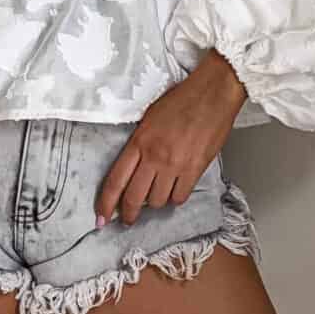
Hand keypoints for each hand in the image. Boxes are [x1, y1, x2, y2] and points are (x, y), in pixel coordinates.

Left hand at [94, 51, 247, 227]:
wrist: (212, 93)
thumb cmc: (182, 100)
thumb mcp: (149, 119)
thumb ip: (139, 145)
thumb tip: (132, 170)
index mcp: (139, 142)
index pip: (116, 181)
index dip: (106, 204)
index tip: (102, 217)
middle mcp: (154, 156)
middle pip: (134, 198)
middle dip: (128, 214)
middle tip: (128, 219)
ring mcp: (175, 165)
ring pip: (157, 201)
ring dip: (155, 202)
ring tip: (156, 195)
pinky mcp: (195, 169)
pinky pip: (180, 197)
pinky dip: (175, 198)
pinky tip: (175, 190)